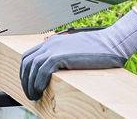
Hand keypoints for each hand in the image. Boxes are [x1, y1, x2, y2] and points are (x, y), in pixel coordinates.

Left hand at [19, 9, 136, 100]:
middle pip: (27, 62)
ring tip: (34, 95)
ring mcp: (55, 49)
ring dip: (30, 84)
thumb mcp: (77, 50)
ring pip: (32, 68)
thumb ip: (65, 56)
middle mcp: (51, 44)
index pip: (29, 55)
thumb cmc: (100, 48)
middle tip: (29, 92)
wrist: (111, 42)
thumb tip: (59, 69)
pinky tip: (41, 90)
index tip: (28, 83)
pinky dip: (38, 82)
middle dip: (25, 79)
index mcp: (53, 41)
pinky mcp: (60, 56)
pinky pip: (42, 71)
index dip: (25, 71)